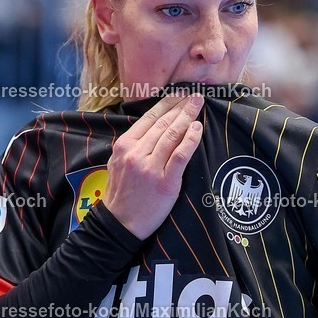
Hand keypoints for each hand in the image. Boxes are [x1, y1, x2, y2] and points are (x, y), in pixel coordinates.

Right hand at [103, 94, 203, 239]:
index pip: (149, 118)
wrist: (120, 224)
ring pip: (172, 135)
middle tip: (195, 95)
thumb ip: (133, 145)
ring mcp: (150, 168)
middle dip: (181, 106)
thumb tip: (153, 126)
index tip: (179, 94)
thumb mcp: (118, 163)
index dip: (167, 103)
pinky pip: (180, 156)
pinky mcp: (165, 182)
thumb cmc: (122, 194)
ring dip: (188, 117)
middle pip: (163, 123)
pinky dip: (190, 140)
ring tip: (198, 105)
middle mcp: (136, 153)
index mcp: (124, 145)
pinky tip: (197, 129)